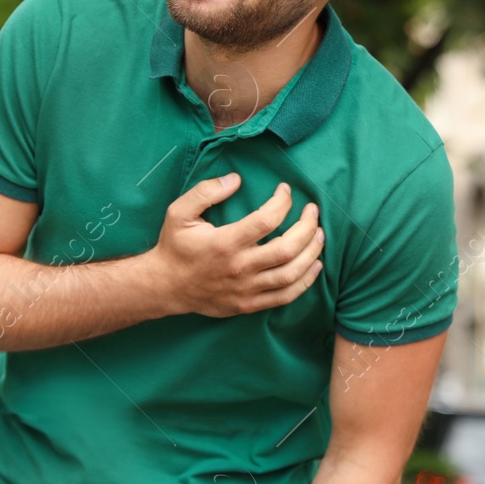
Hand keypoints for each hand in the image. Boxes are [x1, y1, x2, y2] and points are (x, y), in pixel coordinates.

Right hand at [146, 173, 323, 316]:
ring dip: (312, 253)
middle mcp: (240, 267)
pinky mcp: (249, 304)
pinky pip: (285, 297)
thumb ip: (206, 192)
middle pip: (287, 248)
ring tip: (320, 235)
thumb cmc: (175, 247)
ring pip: (291, 273)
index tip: (286, 191)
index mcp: (225, 243)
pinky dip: (305, 282)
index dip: (283, 202)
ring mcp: (246, 289)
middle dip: (307, 227)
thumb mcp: (179, 212)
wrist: (164, 286)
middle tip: (313, 212)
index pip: (267, 220)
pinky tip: (315, 266)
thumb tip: (235, 179)